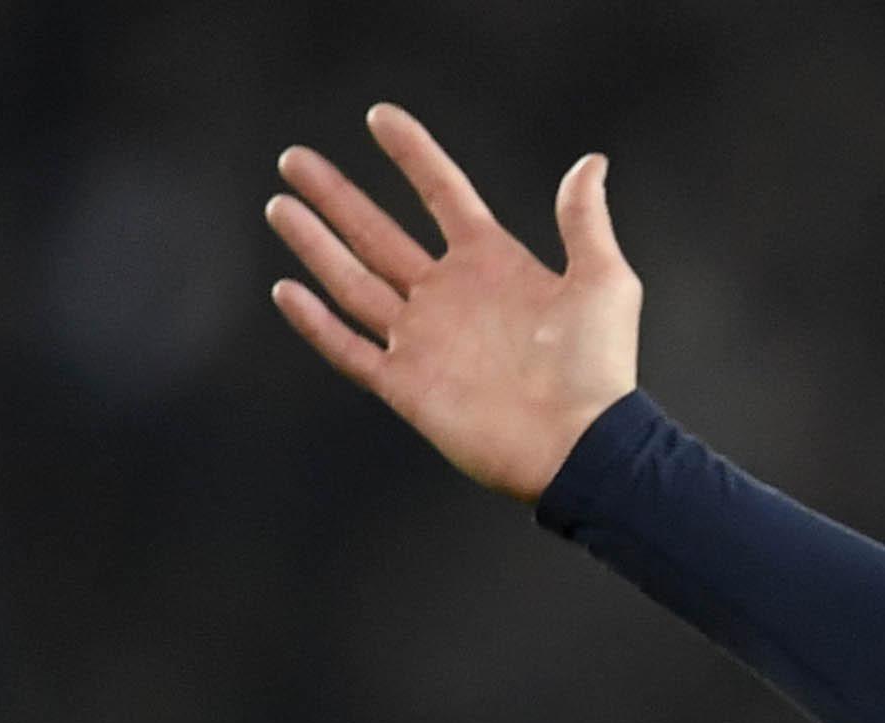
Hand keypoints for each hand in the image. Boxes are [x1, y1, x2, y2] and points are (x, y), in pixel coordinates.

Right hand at [266, 105, 640, 501]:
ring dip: (316, 244)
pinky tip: (287, 289)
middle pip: (379, 234)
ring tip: (281, 205)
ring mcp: (425, 340)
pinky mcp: (408, 385)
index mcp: (493, 264)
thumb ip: (584, 219)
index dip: (412, 154)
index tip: (380, 116)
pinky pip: (350, 348)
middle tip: (294, 159)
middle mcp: (450, 297)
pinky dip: (316, 322)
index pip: (442, 194)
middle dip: (336, 196)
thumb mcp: (603, 280)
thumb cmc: (599, 367)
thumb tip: (590, 162)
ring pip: (354, 282)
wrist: (581, 444)